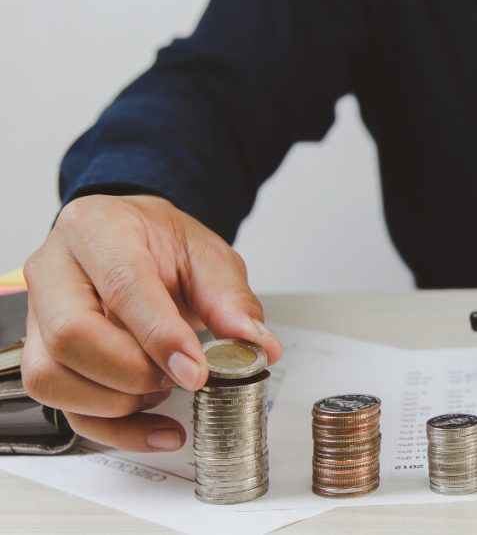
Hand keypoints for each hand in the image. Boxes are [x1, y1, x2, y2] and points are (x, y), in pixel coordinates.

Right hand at [21, 195, 281, 451]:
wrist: (136, 241)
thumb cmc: (162, 245)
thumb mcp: (208, 257)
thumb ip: (231, 300)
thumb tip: (256, 344)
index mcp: (98, 229)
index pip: (122, 286)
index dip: (160, 336)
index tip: (197, 371)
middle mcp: (55, 270)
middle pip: (72, 336)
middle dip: (135, 372)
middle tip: (183, 377)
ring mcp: (39, 316)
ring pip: (53, 377)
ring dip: (118, 402)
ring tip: (165, 388)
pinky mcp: (42, 356)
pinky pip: (63, 407)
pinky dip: (114, 429)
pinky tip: (158, 428)